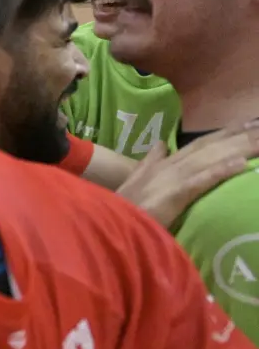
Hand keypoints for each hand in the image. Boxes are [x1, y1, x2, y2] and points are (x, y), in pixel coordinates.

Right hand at [116, 120, 258, 226]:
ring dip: (239, 147)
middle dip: (239, 134)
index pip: (202, 144)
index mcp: (165, 164)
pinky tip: (241, 164)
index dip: (225, 133)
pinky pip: (201, 181)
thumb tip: (160, 144)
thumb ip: (150, 162)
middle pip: (211, 146)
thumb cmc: (121, 209)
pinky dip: (221, 171)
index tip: (249, 124)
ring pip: (211, 158)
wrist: (104, 224)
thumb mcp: (136, 181)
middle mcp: (170, 166)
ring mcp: (171, 179)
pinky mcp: (172, 195)